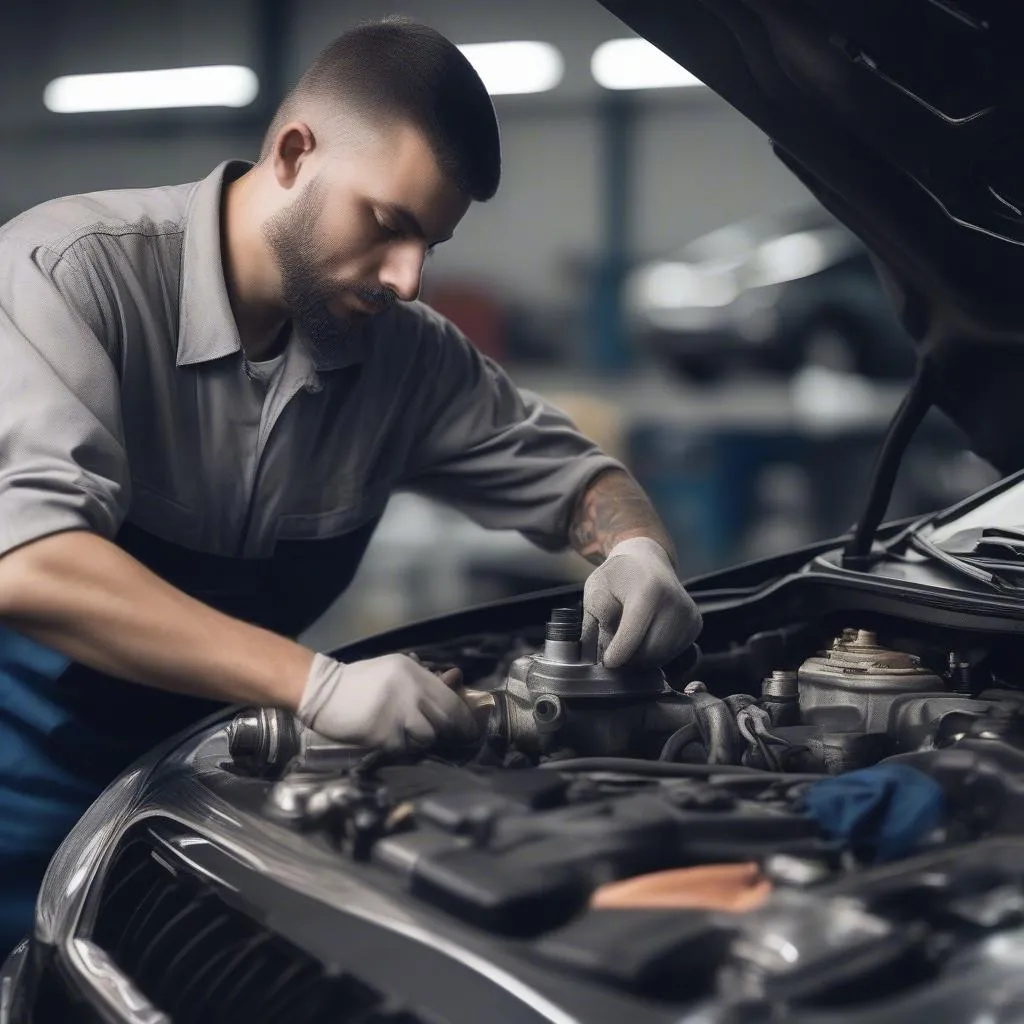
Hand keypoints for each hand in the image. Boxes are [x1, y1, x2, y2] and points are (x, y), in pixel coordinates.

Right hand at [297, 653, 478, 750]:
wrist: (322, 692)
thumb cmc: (361, 683)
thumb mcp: (394, 670)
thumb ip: (424, 678)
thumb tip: (456, 679)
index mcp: (413, 671)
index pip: (450, 698)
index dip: (464, 717)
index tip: (470, 729)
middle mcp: (409, 689)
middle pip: (445, 719)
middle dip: (450, 732)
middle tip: (452, 740)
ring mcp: (396, 712)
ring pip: (427, 737)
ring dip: (421, 740)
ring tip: (407, 735)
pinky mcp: (383, 734)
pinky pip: (405, 748)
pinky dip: (401, 748)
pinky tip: (390, 740)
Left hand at [582, 537, 701, 667]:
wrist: (647, 560)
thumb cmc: (617, 577)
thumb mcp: (596, 590)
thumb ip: (595, 621)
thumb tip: (599, 655)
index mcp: (647, 591)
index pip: (632, 636)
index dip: (617, 655)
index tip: (608, 662)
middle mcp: (674, 602)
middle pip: (649, 652)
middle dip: (629, 658)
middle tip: (616, 648)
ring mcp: (689, 614)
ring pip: (662, 657)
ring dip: (643, 657)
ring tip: (630, 639)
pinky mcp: (696, 624)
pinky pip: (674, 653)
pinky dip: (657, 653)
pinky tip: (646, 637)